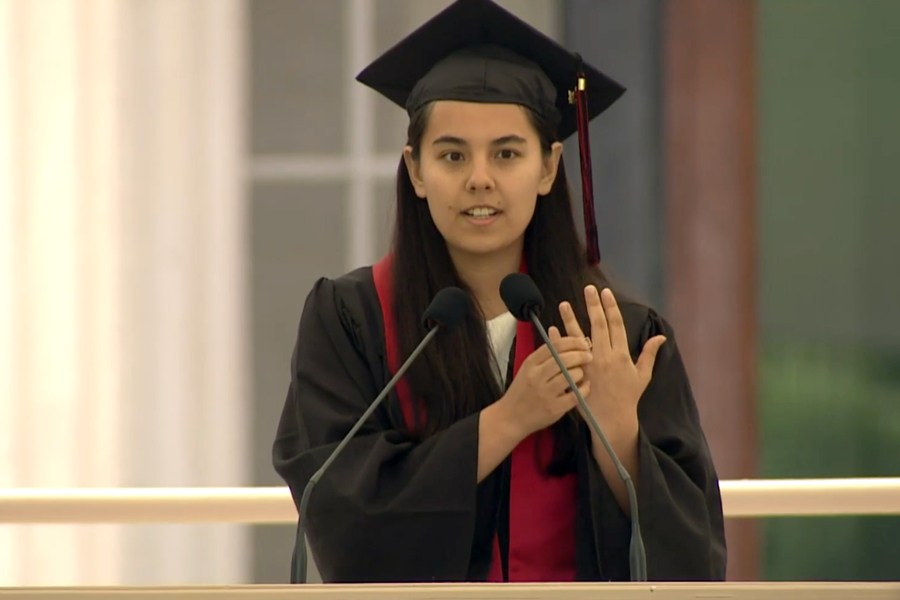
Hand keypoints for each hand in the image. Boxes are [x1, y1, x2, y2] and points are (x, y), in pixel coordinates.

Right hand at [497, 333, 593, 438]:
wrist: (510, 417)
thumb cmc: (522, 391)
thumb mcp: (528, 368)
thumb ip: (544, 353)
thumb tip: (556, 330)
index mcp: (530, 364)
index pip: (554, 346)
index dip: (572, 342)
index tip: (583, 342)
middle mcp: (537, 377)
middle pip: (564, 359)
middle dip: (580, 355)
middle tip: (589, 356)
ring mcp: (545, 394)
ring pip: (570, 376)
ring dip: (580, 372)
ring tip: (582, 373)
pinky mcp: (554, 409)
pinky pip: (575, 396)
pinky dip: (583, 389)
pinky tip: (585, 386)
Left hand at [559, 285, 665, 432]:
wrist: (612, 420)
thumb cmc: (628, 397)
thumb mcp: (642, 376)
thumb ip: (649, 354)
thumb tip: (661, 336)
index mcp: (622, 355)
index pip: (616, 325)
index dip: (611, 307)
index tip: (606, 292)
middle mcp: (605, 357)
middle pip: (598, 325)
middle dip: (593, 305)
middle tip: (588, 289)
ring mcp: (589, 365)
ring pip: (578, 338)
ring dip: (570, 319)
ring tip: (563, 304)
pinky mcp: (576, 374)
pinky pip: (565, 355)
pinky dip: (558, 341)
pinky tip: (553, 328)